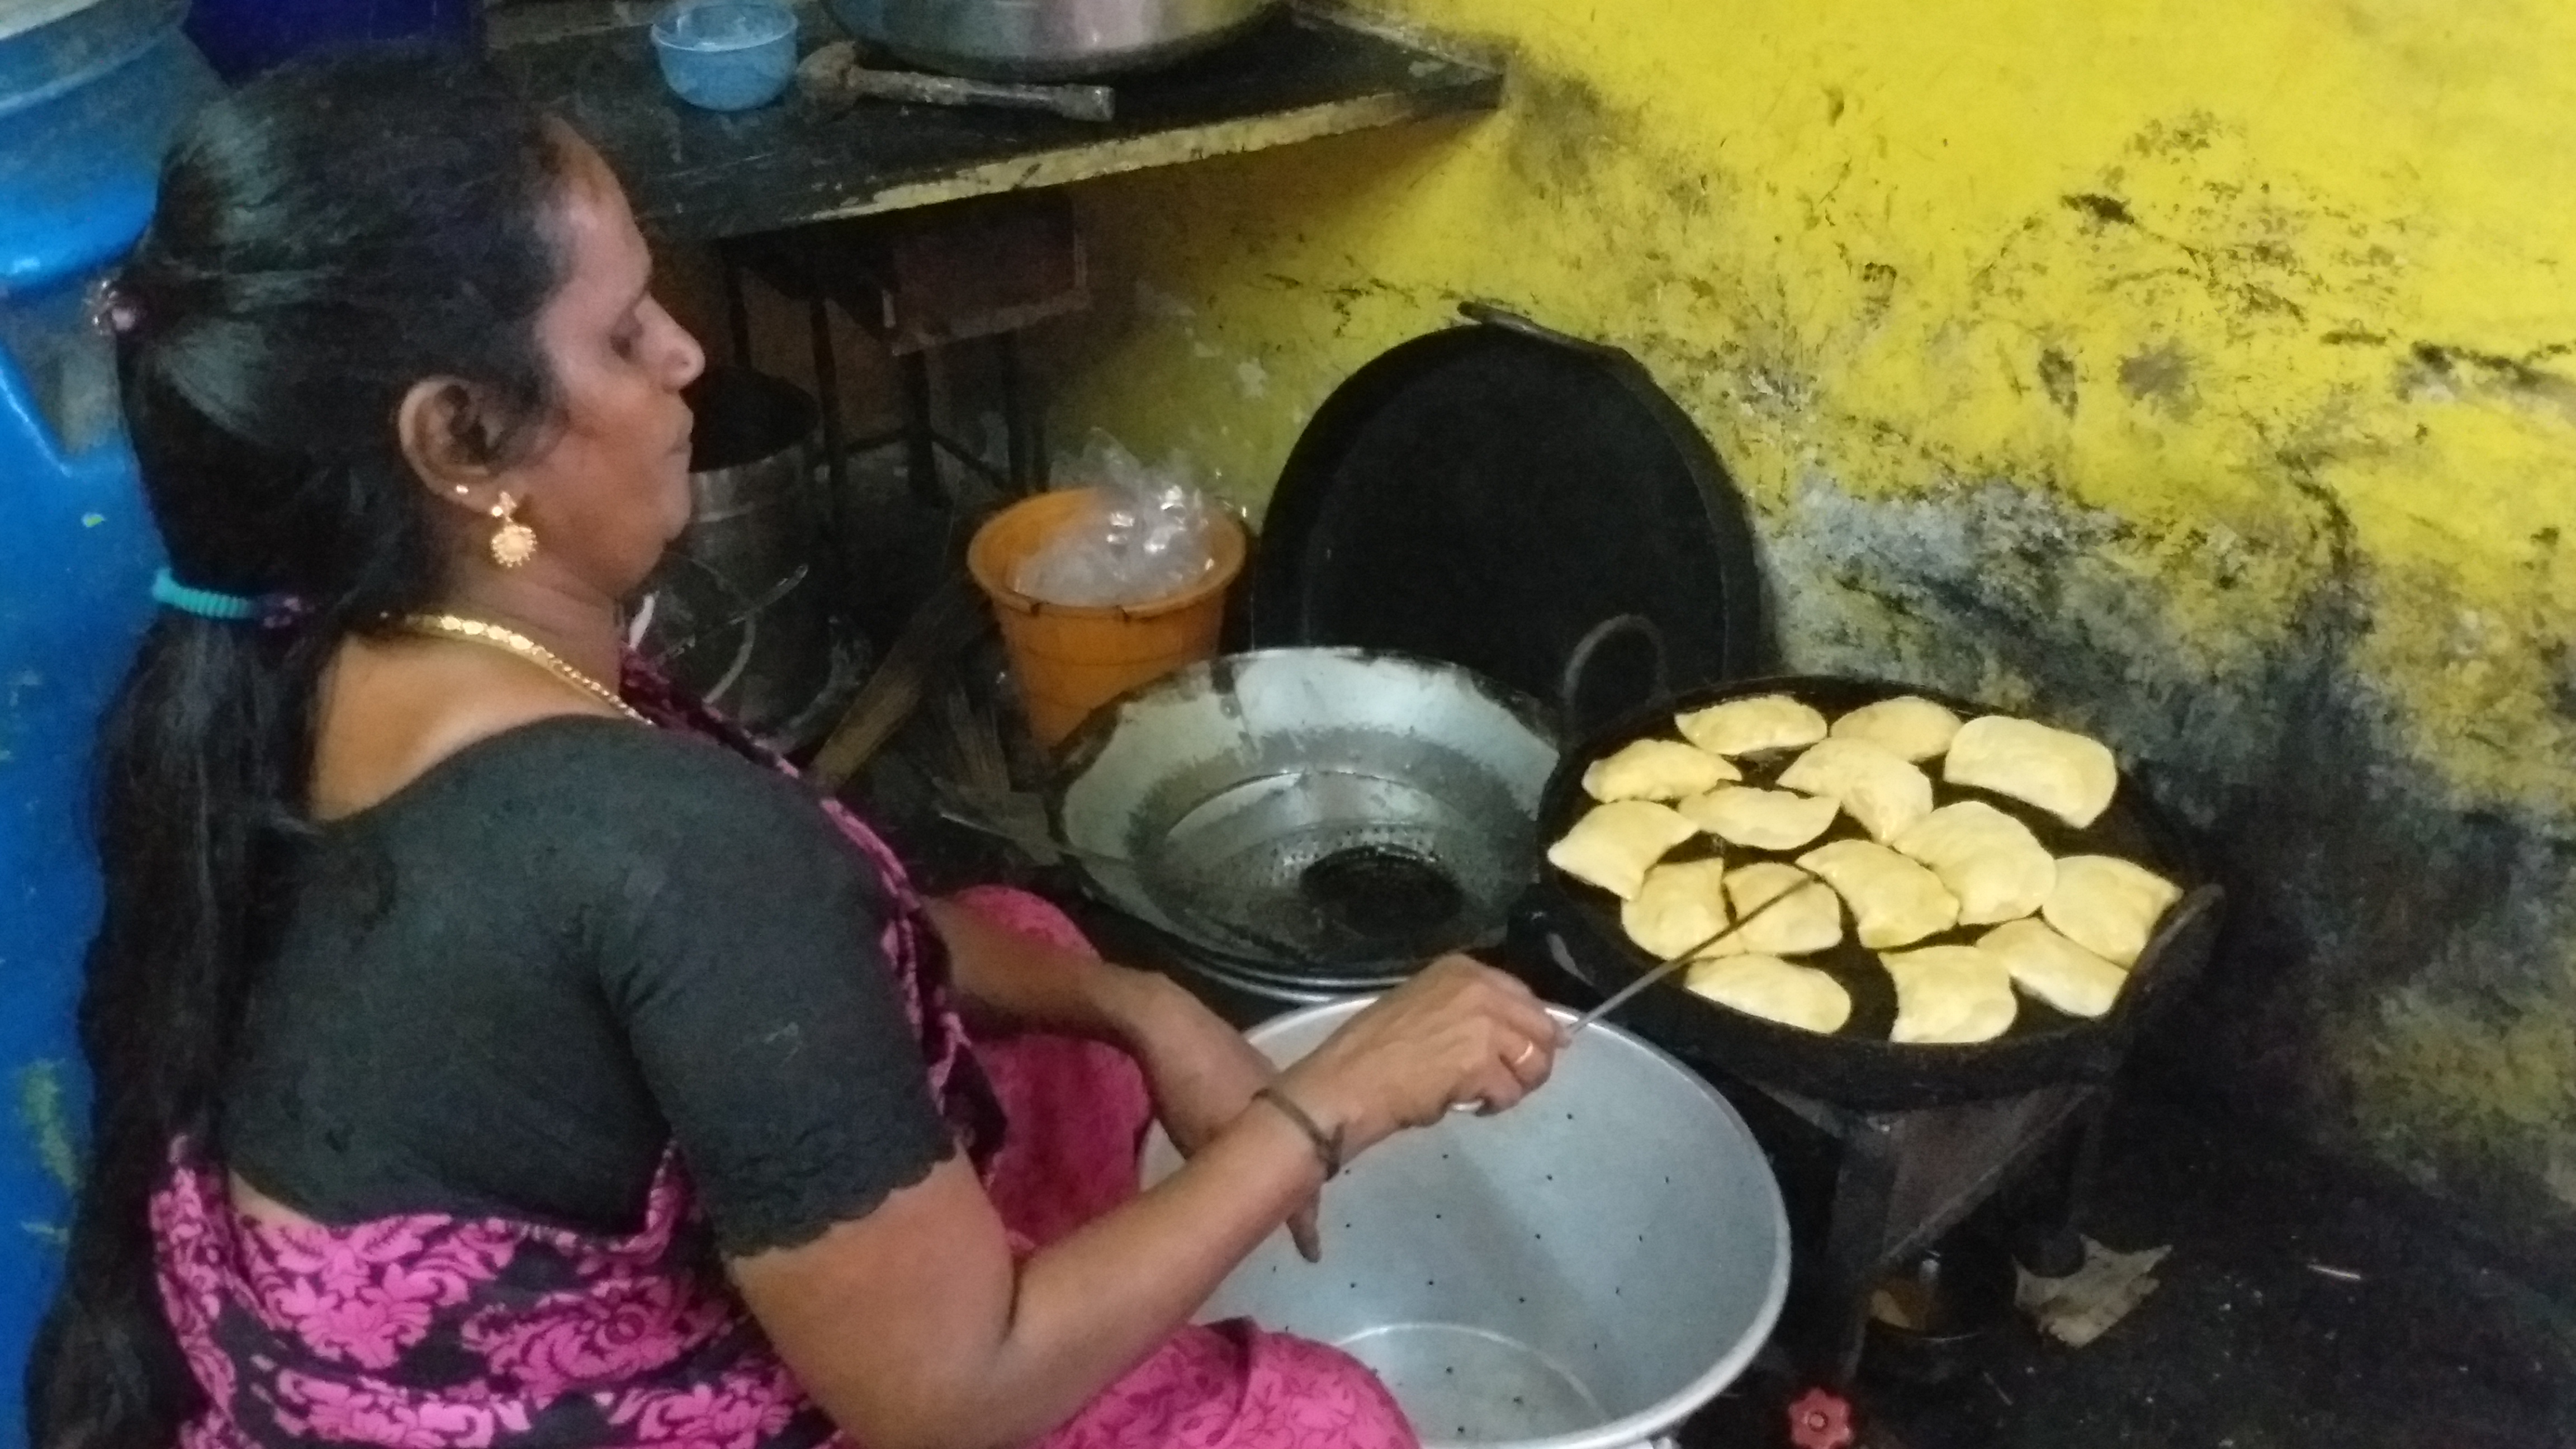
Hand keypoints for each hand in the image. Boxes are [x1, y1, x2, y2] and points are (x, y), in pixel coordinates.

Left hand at [1121, 978, 1324, 1260]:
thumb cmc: (1191, 1090)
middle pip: (1303, 1153)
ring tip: (1277, 1184)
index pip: (1304, 1183)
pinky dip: (1268, 1133)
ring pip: (1286, 1129)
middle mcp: (1288, 1099)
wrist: (1169, 1022)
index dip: (1306, 1223)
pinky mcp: (1244, 1062)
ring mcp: (1267, 1077)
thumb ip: (1229, 1183)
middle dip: (1302, 1189)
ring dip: (1285, 1158)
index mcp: (1286, 1122)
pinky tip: (1247, 1140)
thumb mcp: (1207, 1148)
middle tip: (1300, 1220)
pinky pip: (1269, 1110)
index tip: (1312, 1255)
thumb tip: (1239, 1218)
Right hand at [1276, 956, 1563, 1161]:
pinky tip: (1467, 1104)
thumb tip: (1517, 1034)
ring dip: (1514, 1085)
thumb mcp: (1424, 1007)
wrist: (1347, 1082)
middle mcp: (1479, 986)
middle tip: (1503, 1082)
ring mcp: (1483, 1022)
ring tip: (1481, 1094)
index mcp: (1463, 969)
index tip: (1520, 1053)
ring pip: (1535, 1061)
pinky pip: (1511, 1091)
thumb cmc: (1375, 1051)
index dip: (1529, 1030)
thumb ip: (1471, 1011)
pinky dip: (1495, 1105)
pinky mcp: (1482, 1060)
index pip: (1525, 997)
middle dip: (1531, 1060)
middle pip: (1541, 1028)